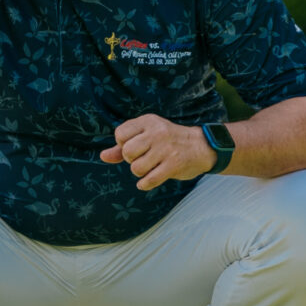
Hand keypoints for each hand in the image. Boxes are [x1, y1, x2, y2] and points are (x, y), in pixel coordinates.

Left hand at [100, 113, 217, 190]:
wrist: (202, 147)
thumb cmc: (168, 141)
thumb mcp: (147, 136)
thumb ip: (123, 146)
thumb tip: (102, 156)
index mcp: (149, 121)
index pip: (120, 134)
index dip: (123, 144)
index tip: (135, 146)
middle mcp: (157, 133)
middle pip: (127, 152)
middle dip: (131, 160)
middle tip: (142, 158)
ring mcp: (166, 149)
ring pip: (136, 168)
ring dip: (140, 172)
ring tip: (150, 167)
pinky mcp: (173, 165)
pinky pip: (149, 180)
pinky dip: (145, 184)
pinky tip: (149, 180)